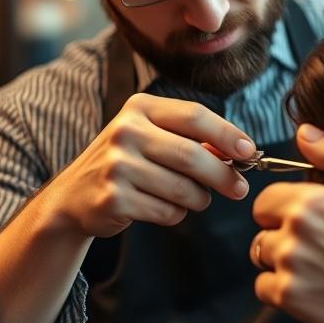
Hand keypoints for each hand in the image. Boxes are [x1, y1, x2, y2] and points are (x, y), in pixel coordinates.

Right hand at [50, 94, 255, 237]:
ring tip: (193, 198)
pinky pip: (166, 211)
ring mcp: (116, 165)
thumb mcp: (153, 138)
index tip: (250, 151)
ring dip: (198, 199)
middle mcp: (125, 131)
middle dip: (223, 175)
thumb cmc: (127, 163)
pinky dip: (175, 214)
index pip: (195, 116)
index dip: (227, 135)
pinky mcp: (113, 198)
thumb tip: (243, 152)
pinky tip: (161, 207)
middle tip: (239, 188)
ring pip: (183, 188)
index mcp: (140, 108)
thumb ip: (193, 140)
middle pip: (192, 155)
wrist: (73, 197)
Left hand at [252, 124, 323, 322]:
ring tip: (317, 260)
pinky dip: (282, 287)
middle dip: (282, 229)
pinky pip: (265, 289)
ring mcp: (290, 272)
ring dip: (280, 257)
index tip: (311, 214)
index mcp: (309, 206)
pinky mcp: (292, 302)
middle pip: (262, 228)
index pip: (267, 199)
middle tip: (318, 238)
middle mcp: (293, 238)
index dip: (287, 204)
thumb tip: (304, 134)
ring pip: (263, 257)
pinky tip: (311, 283)